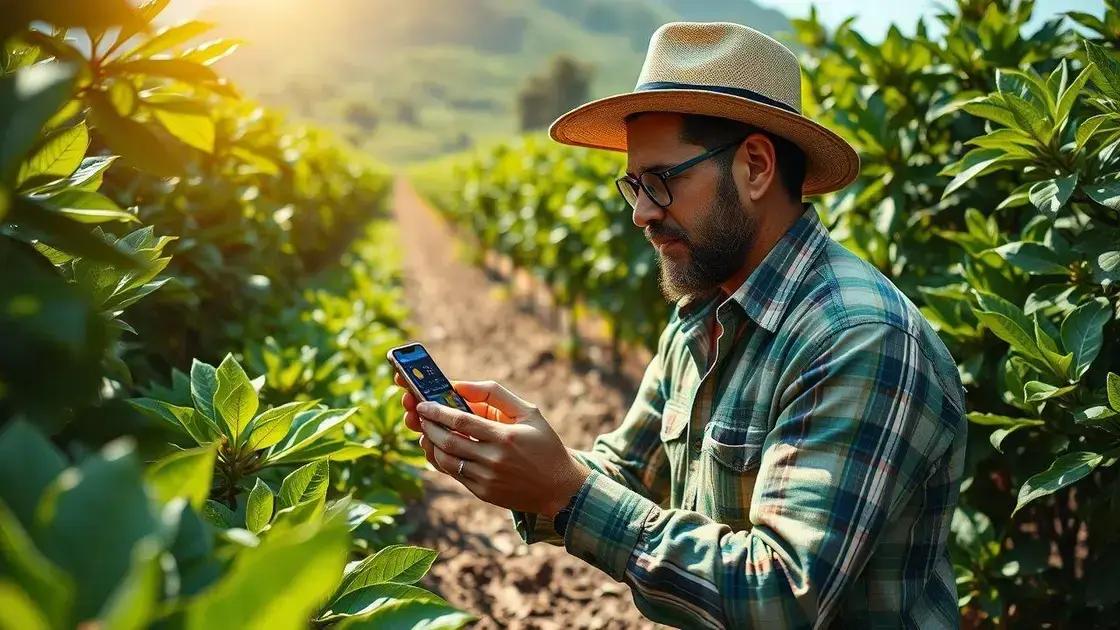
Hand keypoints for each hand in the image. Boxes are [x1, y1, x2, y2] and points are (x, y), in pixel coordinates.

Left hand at [394, 373, 589, 516]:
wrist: (559, 488)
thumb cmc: (544, 444)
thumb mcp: (528, 411)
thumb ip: (495, 394)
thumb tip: (460, 386)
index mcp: (505, 437)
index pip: (462, 421)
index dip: (437, 412)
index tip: (422, 403)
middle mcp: (494, 460)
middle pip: (449, 441)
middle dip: (428, 426)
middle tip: (418, 415)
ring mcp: (487, 479)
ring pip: (447, 461)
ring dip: (431, 445)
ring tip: (426, 431)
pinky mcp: (483, 493)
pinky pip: (454, 475)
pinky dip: (442, 460)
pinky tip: (439, 448)